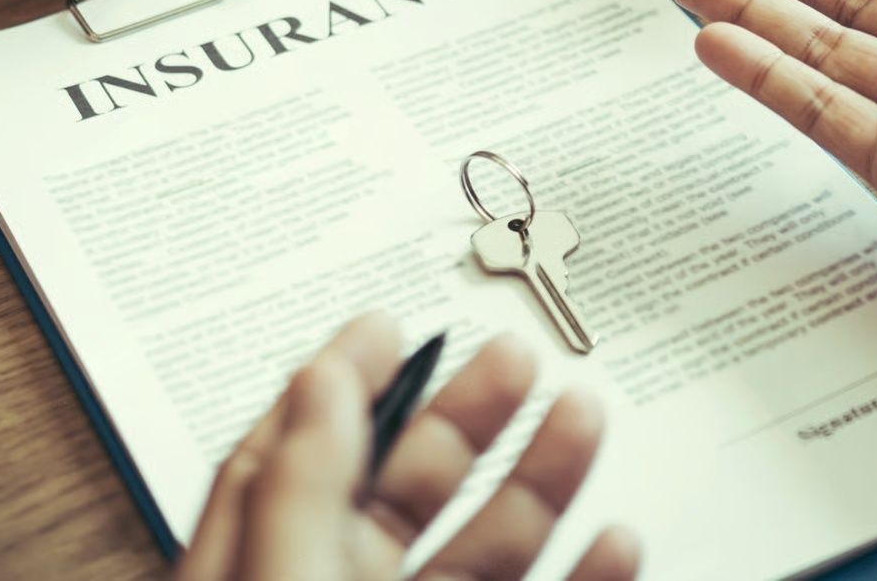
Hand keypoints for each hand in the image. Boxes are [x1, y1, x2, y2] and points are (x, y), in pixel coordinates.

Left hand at [177, 312, 639, 580]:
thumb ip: (303, 493)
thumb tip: (321, 375)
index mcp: (259, 574)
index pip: (285, 460)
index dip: (336, 382)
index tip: (387, 321)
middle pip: (399, 492)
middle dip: (462, 416)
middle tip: (512, 355)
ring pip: (484, 552)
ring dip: (540, 482)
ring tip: (583, 415)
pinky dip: (588, 578)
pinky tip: (617, 544)